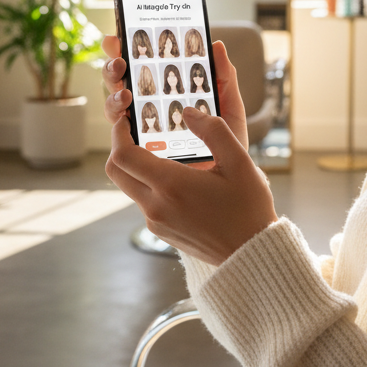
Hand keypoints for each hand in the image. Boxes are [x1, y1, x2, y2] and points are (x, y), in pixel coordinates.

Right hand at [101, 37, 248, 151]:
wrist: (232, 179)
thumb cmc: (229, 141)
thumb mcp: (229, 105)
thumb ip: (224, 77)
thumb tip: (216, 45)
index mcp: (166, 91)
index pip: (141, 65)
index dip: (125, 48)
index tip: (118, 35)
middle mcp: (147, 108)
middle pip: (119, 82)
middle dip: (113, 67)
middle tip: (120, 62)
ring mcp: (140, 130)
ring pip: (115, 107)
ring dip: (113, 95)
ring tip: (126, 93)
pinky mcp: (139, 154)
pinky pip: (120, 138)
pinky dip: (119, 125)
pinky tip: (126, 120)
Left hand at [106, 105, 277, 264]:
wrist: (250, 254)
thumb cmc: (248, 208)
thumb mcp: (239, 162)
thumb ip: (213, 131)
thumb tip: (189, 112)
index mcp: (171, 185)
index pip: (124, 156)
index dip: (119, 134)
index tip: (126, 119)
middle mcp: (156, 206)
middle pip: (116, 171)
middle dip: (120, 147)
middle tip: (135, 132)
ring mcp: (156, 222)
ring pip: (130, 186)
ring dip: (136, 167)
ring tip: (162, 153)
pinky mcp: (161, 231)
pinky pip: (144, 202)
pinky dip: (150, 185)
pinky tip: (176, 179)